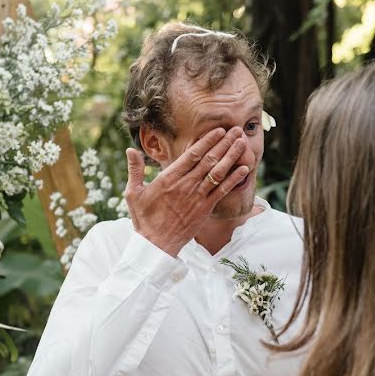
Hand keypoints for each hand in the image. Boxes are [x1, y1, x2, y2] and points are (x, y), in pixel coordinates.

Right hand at [124, 127, 250, 255]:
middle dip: (224, 143)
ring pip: (218, 172)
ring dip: (231, 156)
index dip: (207, 141)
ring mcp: (197, 197)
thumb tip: (129, 150)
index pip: (192, 155)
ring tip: (242, 143)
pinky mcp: (205, 209)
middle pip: (209, 159)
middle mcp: (186, 185)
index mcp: (169, 178)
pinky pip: (223, 191)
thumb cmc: (144, 219)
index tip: (218, 130)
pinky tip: (245, 169)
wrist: (156, 245)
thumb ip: (134, 170)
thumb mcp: (133, 193)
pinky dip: (234, 179)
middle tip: (236, 130)